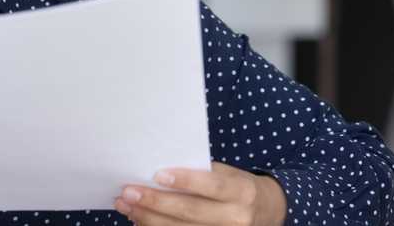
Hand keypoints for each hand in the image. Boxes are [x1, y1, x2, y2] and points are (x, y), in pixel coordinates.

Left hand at [113, 162, 287, 225]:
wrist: (267, 211)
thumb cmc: (238, 186)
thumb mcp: (229, 174)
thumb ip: (201, 173)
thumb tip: (157, 173)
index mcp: (242, 191)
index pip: (212, 185)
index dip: (185, 180)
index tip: (157, 175)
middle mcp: (236, 217)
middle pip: (191, 211)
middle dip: (156, 202)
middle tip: (128, 192)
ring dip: (149, 218)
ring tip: (127, 206)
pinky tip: (140, 221)